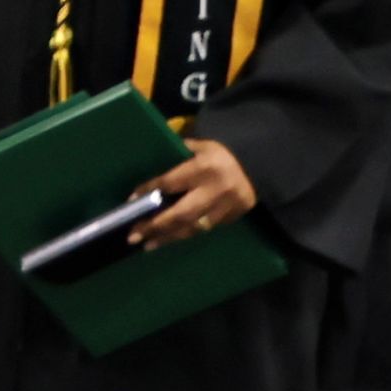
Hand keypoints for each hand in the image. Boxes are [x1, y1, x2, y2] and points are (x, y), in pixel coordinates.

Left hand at [125, 137, 255, 254]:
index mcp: (204, 167)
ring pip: (191, 227)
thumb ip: (181, 152)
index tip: (131, 199)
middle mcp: (214, 190)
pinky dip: (184, 235)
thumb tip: (155, 158)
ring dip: (167, 237)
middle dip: (155, 225)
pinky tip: (169, 239)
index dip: (150, 190)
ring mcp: (223, 207)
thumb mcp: (203, 145)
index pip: (171, 181)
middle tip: (133, 235)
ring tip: (146, 244)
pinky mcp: (230, 218)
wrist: (259, 164)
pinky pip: (203, 230)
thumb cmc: (224, 153)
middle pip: (180, 213)